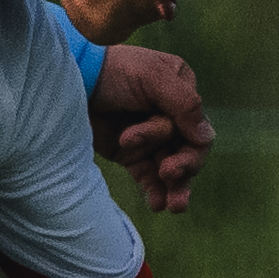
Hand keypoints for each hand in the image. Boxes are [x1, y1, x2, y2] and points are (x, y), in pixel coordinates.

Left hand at [90, 41, 214, 211]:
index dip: (191, 149)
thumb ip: (184, 104)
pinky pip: (149, 177)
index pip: (198, 130)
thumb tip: (205, 138)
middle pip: (188, 152)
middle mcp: (170, 117)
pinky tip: (157, 205)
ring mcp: (150, 138)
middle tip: (168, 173)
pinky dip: (154, 191)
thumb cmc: (114, 71)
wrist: (72, 82)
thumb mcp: (153, 77)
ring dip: (175, 188)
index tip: (171, 160)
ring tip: (174, 206)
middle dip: (183, 168)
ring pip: (171, 169)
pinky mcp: (129, 155)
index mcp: (181, 93)